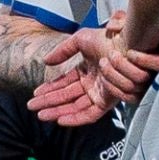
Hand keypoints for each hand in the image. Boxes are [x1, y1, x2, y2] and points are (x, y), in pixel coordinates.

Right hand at [28, 13, 158, 125]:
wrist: (126, 45)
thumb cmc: (107, 39)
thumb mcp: (80, 40)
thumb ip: (62, 51)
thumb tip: (46, 61)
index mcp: (85, 72)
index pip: (63, 84)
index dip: (48, 89)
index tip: (35, 94)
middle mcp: (91, 85)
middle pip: (65, 97)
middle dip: (48, 103)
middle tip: (32, 107)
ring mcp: (98, 94)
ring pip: (74, 107)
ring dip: (57, 111)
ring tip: (41, 115)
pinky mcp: (107, 102)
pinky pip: (89, 114)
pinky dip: (75, 118)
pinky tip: (60, 120)